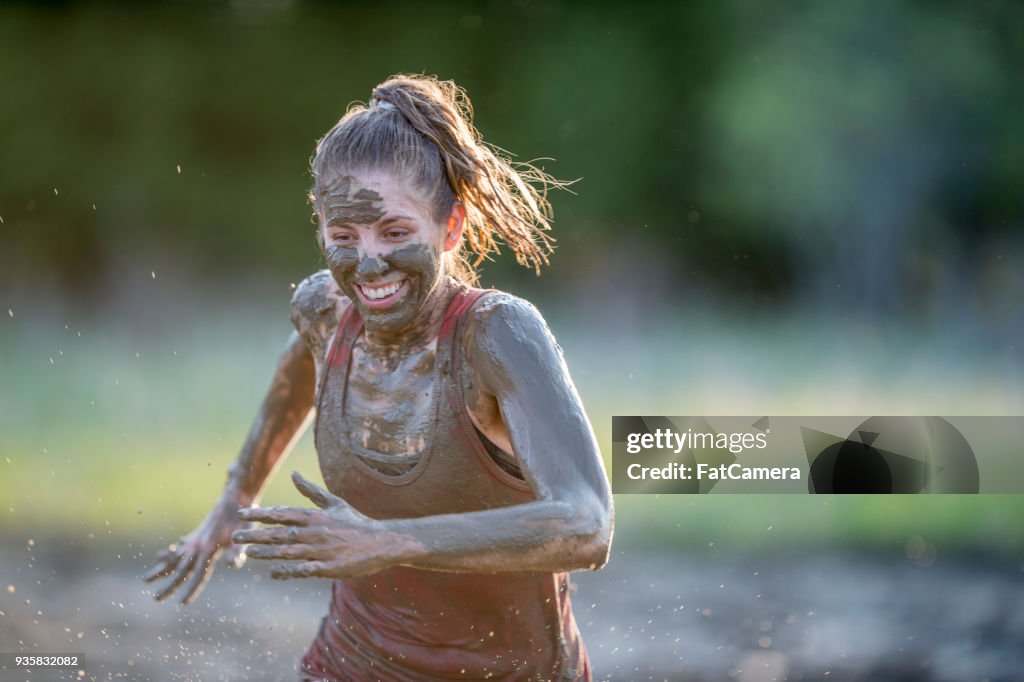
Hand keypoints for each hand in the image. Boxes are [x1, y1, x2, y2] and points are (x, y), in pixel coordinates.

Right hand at [143, 490, 250, 603]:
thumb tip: (232, 565)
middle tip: (155, 599)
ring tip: (145, 580)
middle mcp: (198, 546)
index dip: (192, 589)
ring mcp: (195, 540)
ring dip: (161, 570)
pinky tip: (160, 556)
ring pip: (174, 559)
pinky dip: (169, 554)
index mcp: (209, 548)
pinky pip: (179, 548)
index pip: (199, 574)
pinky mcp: (196, 535)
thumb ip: (238, 551)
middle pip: (181, 570)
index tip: (182, 603)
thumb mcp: (244, 535)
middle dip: (169, 585)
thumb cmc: (242, 519)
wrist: (234, 498)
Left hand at [232, 471, 415, 579]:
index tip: (241, 514)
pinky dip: (286, 571)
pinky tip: (273, 572)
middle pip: (279, 533)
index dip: (260, 514)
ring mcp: (320, 551)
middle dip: (256, 535)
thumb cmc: (355, 523)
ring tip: (248, 552)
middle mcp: (315, 533)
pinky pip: (301, 570)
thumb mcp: (334, 503)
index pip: (282, 513)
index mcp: (315, 516)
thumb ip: (311, 491)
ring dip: (266, 552)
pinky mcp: (327, 568)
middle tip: (235, 536)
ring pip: (286, 552)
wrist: (380, 542)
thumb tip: (293, 474)